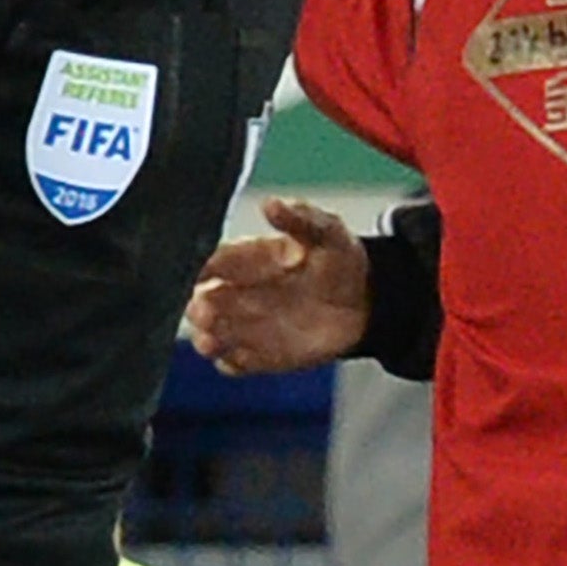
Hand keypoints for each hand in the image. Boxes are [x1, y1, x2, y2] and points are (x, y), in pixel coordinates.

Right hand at [185, 197, 370, 374]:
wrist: (367, 301)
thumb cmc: (341, 261)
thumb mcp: (328, 232)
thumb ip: (300, 218)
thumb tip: (270, 203)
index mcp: (248, 260)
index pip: (211, 262)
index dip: (199, 268)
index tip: (199, 274)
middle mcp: (240, 293)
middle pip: (203, 302)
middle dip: (199, 308)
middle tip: (206, 309)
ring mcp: (247, 325)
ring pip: (212, 334)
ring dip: (207, 338)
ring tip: (212, 339)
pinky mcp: (260, 354)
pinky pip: (233, 362)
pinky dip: (231, 362)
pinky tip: (238, 358)